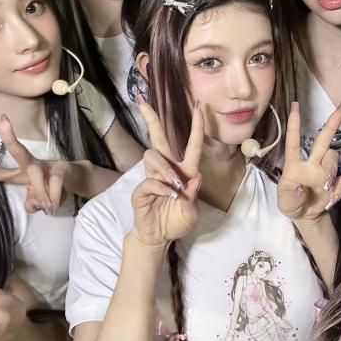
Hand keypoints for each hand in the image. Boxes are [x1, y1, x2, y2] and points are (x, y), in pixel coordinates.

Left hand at [0, 115, 68, 213]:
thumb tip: (33, 205)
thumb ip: (31, 203)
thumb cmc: (51, 188)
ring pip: (36, 178)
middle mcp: (30, 165)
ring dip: (43, 196)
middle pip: (18, 152)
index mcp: (19, 174)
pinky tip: (55, 203)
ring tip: (49, 205)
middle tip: (3, 120)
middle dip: (10, 138)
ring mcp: (47, 165)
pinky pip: (53, 186)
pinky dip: (53, 199)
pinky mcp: (61, 169)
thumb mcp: (38, 200)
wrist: (78, 180)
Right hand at [129, 100, 204, 247]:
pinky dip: (161, 187)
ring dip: (165, 169)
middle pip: (158, 138)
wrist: (159, 237)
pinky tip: (169, 196)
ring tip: (175, 185)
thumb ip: (193, 196)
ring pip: (154, 156)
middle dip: (152, 119)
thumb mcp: (191, 212)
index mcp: (184, 170)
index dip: (196, 126)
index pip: (191, 145)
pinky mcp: (141, 189)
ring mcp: (152, 177)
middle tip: (143, 103)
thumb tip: (195, 177)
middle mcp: (166, 169)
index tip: (199, 107)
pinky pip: (150, 180)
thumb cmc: (176, 221)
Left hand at [277, 103, 340, 221]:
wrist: (306, 217)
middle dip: (332, 124)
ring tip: (325, 185)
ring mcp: (325, 172)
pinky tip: (331, 197)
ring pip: (334, 157)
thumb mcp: (285, 203)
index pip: (294, 142)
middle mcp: (312, 163)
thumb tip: (302, 188)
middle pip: (323, 140)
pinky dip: (340, 187)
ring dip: (331, 169)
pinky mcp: (336, 184)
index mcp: (295, 165)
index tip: (295, 106)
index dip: (294, 124)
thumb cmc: (291, 204)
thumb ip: (291, 196)